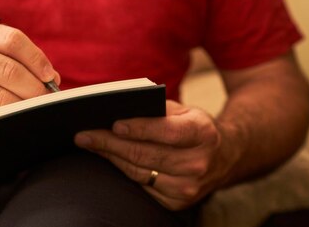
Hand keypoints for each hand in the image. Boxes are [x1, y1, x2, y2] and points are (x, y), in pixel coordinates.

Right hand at [0, 22, 59, 124]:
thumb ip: (24, 59)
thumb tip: (51, 79)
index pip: (12, 41)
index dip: (36, 59)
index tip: (49, 76)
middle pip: (8, 70)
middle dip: (34, 88)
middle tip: (45, 99)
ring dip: (22, 106)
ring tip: (32, 110)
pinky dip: (5, 121)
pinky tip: (12, 120)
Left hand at [74, 100, 235, 209]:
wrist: (224, 156)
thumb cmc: (193, 127)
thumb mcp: (184, 110)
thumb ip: (156, 108)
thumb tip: (117, 107)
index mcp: (202, 133)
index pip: (167, 132)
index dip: (139, 128)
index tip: (113, 124)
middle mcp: (198, 162)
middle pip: (145, 154)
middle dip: (110, 143)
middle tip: (84, 135)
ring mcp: (189, 187)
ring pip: (138, 171)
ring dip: (109, 156)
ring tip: (88, 144)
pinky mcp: (177, 202)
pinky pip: (140, 185)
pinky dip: (121, 170)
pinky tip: (107, 158)